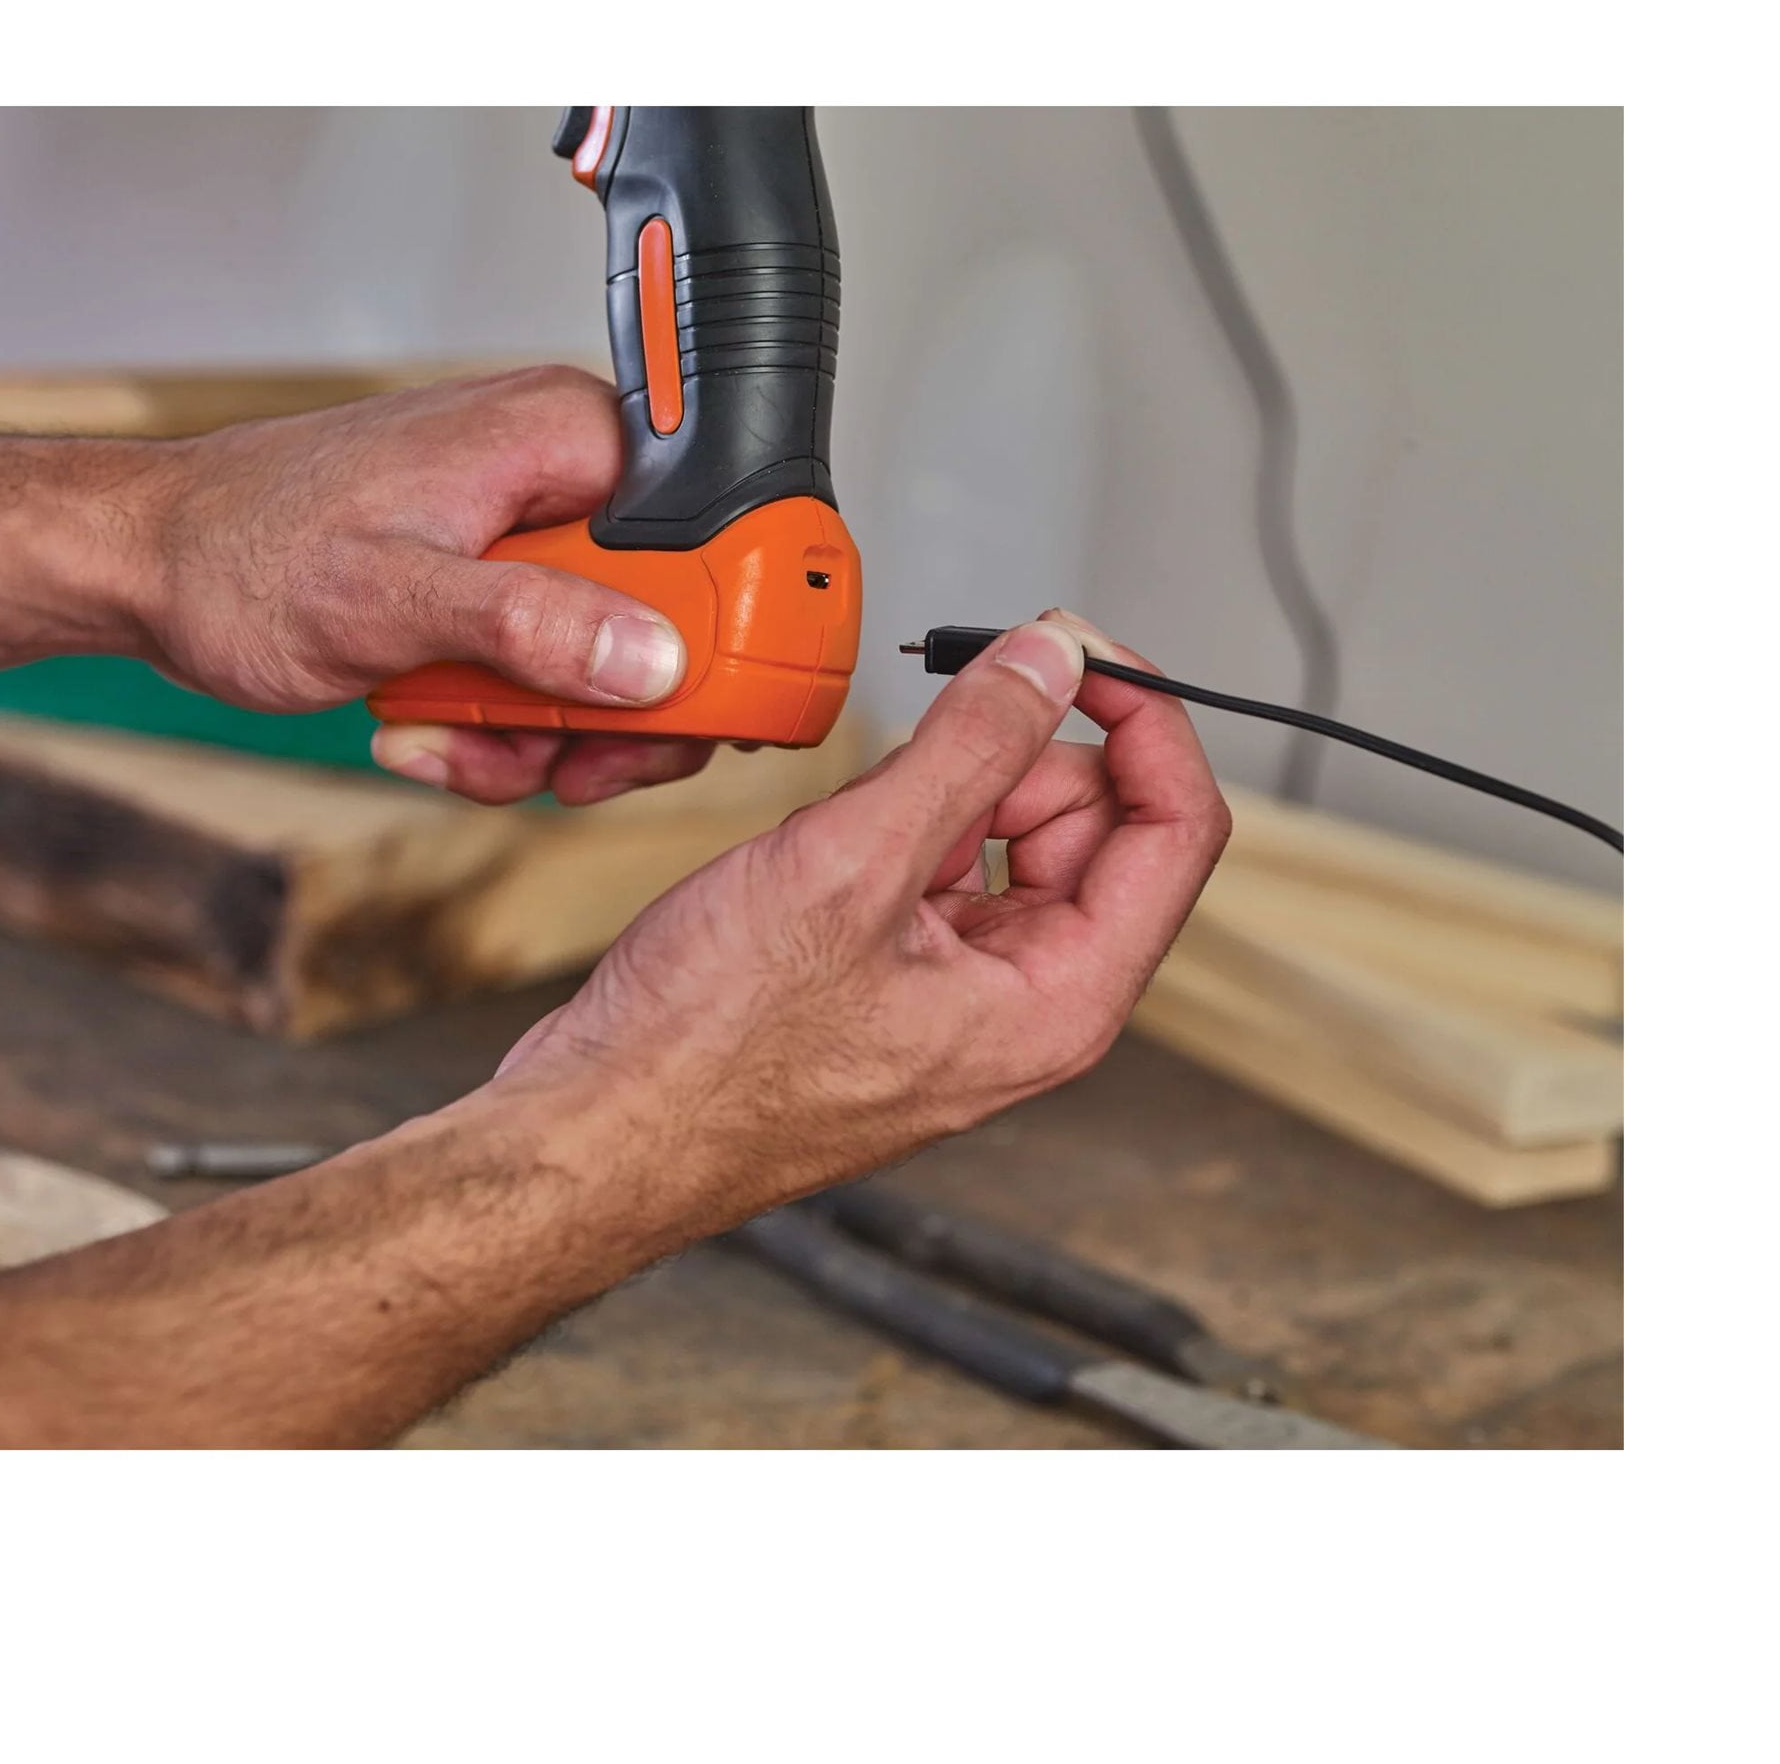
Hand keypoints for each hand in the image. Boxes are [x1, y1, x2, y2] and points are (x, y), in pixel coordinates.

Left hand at [143, 366, 713, 805]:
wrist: (150, 569)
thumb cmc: (239, 555)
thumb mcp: (388, 598)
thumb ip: (528, 626)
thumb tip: (653, 657)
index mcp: (564, 438)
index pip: (721, 531)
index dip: (719, 637)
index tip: (671, 717)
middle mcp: (563, 477)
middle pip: (679, 618)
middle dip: (609, 716)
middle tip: (556, 759)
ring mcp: (531, 534)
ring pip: (614, 667)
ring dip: (539, 735)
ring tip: (454, 741)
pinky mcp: (498, 587)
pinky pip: (550, 676)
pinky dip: (499, 727)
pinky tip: (429, 730)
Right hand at [494, 609, 1232, 1211]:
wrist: (600, 1129)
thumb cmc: (709, 1054)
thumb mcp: (852, 863)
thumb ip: (970, 747)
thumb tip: (1050, 661)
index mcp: (1061, 1003)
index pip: (1179, 831)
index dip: (1146, 722)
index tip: (1081, 651)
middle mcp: (1030, 1007)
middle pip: (1092, 826)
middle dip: (1010, 765)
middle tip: (917, 749)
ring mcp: (964, 997)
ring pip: (1008, 841)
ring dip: (937, 798)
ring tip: (840, 837)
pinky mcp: (901, 982)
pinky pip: (938, 871)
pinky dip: (891, 833)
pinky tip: (818, 857)